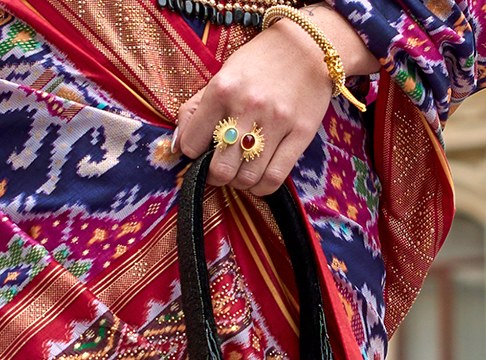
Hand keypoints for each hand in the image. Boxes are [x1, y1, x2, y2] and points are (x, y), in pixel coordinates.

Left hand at [174, 5, 376, 197]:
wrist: (308, 46)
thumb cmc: (259, 64)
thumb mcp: (222, 76)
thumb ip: (195, 110)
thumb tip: (177, 147)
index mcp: (221, 89)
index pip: (192, 145)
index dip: (193, 153)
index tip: (202, 150)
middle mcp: (247, 106)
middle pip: (220, 169)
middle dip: (216, 176)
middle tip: (221, 168)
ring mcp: (275, 122)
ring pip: (247, 178)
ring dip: (239, 182)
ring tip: (240, 171)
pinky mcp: (300, 134)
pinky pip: (274, 178)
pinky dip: (261, 187)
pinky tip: (258, 179)